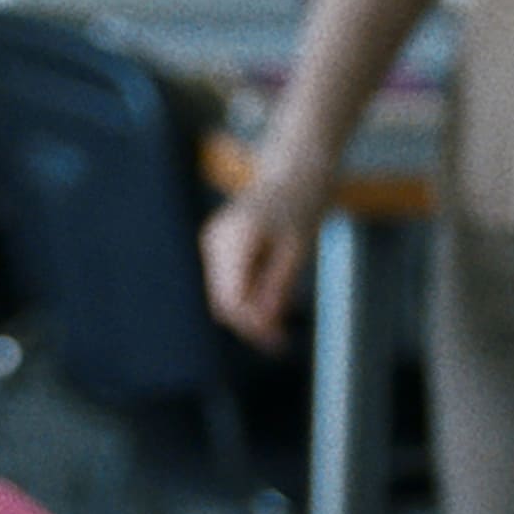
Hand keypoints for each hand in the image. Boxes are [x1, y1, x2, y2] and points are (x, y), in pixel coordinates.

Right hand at [200, 188, 322, 352]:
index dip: (252, 325)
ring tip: (280, 325)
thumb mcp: (297, 250)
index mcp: (235, 238)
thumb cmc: (300, 206)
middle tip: (281, 341)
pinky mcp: (218, 246)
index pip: (231, 298)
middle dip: (250, 323)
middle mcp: (216, 240)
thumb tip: (264, 325)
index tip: (278, 341)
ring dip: (248, 312)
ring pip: (222, 294)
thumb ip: (278, 287)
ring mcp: (213, 242)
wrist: (294, 172)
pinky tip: (271, 302)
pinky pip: (227, 282)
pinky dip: (247, 297)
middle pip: (222, 300)